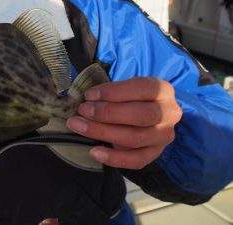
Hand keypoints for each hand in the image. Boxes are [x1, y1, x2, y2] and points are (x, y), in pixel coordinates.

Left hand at [67, 77, 181, 168]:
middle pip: (141, 115)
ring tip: (80, 126)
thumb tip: (87, 100)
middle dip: (107, 113)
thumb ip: (110, 92)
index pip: (141, 88)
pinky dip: (114, 158)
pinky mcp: (156, 153)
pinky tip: (94, 152)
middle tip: (83, 110)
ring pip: (135, 138)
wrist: (146, 114)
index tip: (89, 95)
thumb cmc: (131, 97)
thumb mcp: (125, 88)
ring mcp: (164, 136)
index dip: (114, 92)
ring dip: (103, 132)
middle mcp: (169, 113)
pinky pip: (137, 160)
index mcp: (162, 90)